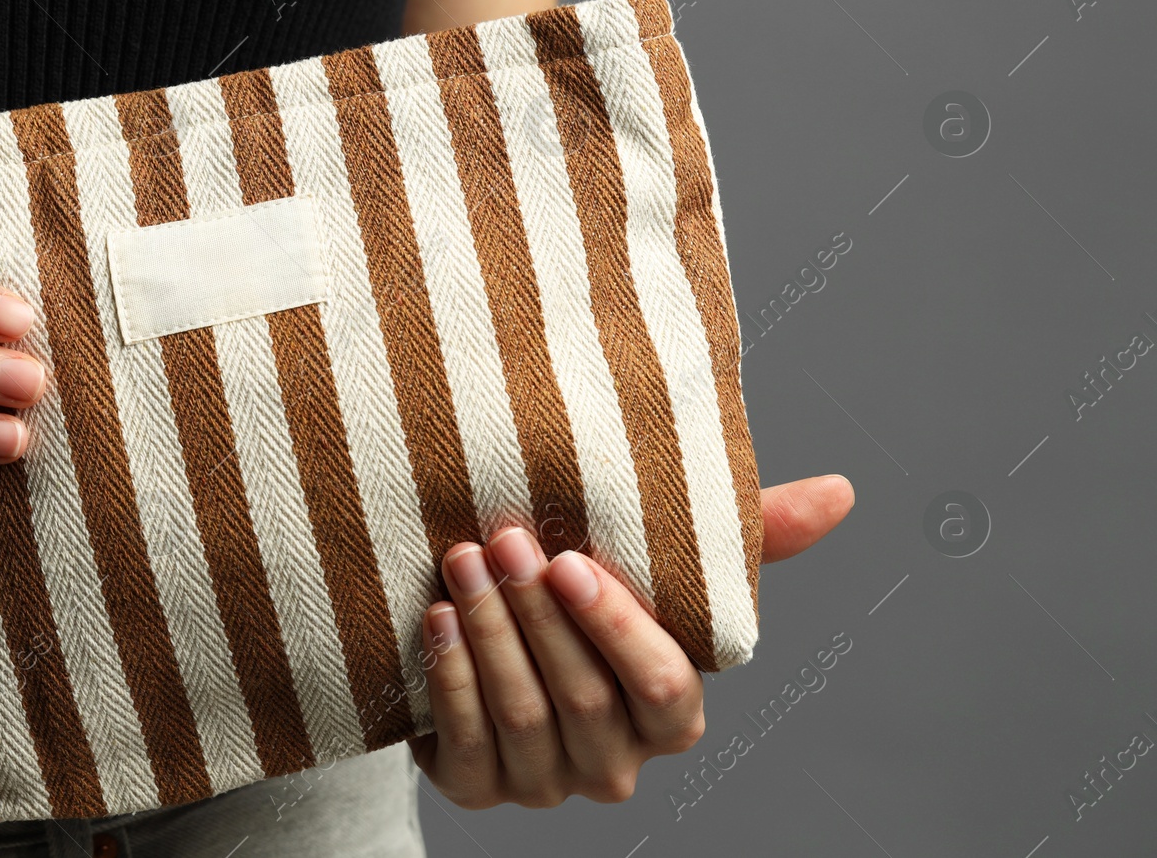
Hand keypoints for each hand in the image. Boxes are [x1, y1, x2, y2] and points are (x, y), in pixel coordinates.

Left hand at [409, 475, 853, 808]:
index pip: (662, 687)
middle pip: (584, 699)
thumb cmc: (589, 594)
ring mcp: (547, 782)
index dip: (614, 627)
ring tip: (463, 565)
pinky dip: (450, 679)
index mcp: (671, 716)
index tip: (570, 560)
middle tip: (504, 543)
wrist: (491, 628)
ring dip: (490, 637)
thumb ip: (753, 534)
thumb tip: (841, 491)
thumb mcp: (666, 563)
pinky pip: (466, 747)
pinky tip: (438, 620)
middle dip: (539, 617)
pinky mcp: (479, 788)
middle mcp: (616, 761)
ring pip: (524, 718)